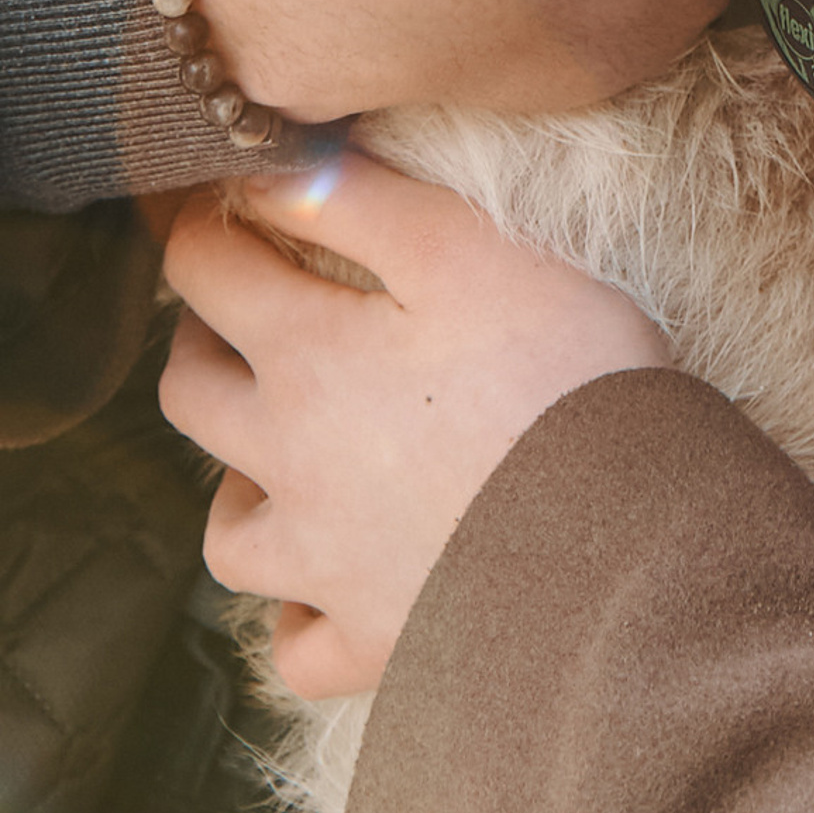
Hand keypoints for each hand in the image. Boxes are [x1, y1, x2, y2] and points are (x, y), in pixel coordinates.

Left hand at [160, 151, 668, 695]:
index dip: (203, 226)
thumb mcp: (468, 247)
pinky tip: (331, 582)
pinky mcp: (374, 642)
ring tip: (279, 454)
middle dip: (201, 340)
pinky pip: (299, 646)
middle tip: (242, 313)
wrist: (624, 538)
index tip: (219, 202)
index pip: (207, 273)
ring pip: (227, 535)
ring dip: (236, 483)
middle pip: (189, 398)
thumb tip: (268, 166)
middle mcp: (288, 465)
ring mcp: (324, 566)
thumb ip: (359, 200)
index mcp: (306, 357)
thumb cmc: (559, 372)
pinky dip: (300, 612)